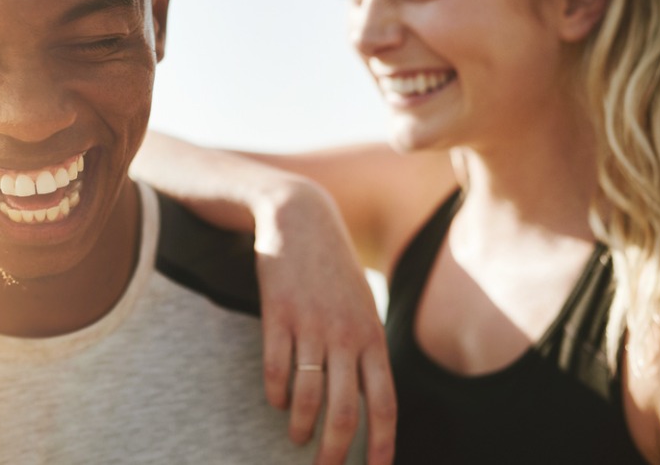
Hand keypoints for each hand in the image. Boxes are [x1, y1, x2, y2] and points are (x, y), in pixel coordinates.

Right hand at [253, 181, 395, 464]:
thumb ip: (366, 350)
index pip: (385, 403)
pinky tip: (274, 401)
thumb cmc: (334, 270)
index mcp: (372, 337)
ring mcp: (312, 325)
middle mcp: (346, 336)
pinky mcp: (278, 314)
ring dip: (301, 426)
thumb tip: (369, 399)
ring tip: (296, 438)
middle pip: (346, 411)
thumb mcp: (362, 308)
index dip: (383, 444)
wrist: (302, 219)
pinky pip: (276, 367)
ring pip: (309, 395)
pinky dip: (274, 392)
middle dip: (336, 452)